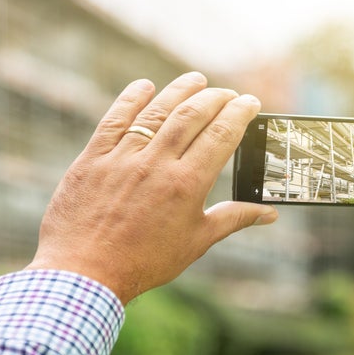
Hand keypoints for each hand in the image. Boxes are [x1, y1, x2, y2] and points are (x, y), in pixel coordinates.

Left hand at [26, 72, 277, 303]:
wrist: (84, 275)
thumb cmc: (144, 263)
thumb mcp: (196, 242)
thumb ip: (233, 219)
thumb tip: (269, 214)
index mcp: (186, 185)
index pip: (221, 135)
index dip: (239, 113)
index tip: (250, 102)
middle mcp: (156, 164)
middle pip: (192, 115)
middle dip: (215, 98)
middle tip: (227, 93)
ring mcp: (122, 158)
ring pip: (157, 111)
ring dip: (180, 90)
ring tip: (196, 79)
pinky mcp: (92, 159)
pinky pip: (114, 120)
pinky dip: (131, 99)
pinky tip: (144, 86)